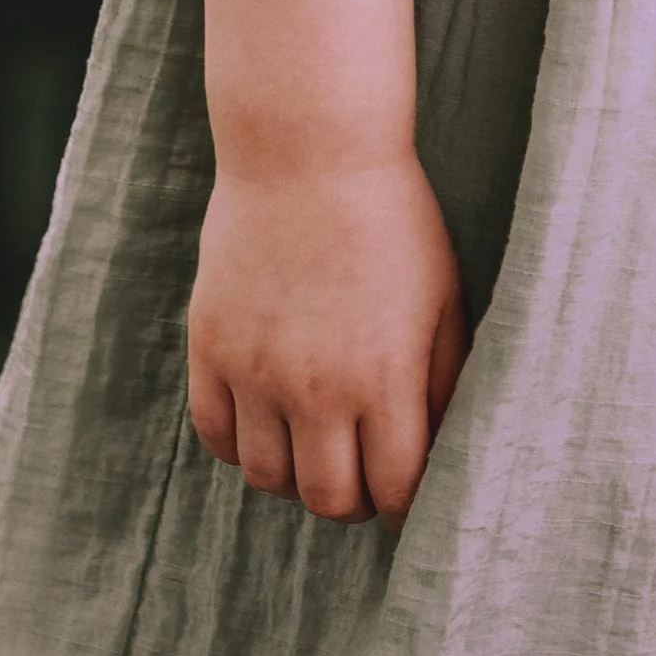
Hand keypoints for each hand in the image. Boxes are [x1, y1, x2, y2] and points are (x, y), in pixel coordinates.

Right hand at [188, 153, 467, 526]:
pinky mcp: (210, 346)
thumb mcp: (443, 295)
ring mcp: (255, 369)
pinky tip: (268, 421)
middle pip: (326, 499)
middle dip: (351, 501)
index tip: (405, 496)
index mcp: (384, 375)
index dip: (405, 505)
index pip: (393, 489)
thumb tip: (444, 448)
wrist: (310, 149)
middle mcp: (316, 386)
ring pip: (266, 477)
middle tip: (360, 479)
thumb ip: (445, 379)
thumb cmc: (392, 218)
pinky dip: (241, 444)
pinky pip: (215, 435)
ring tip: (314, 448)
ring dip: (294, 475)